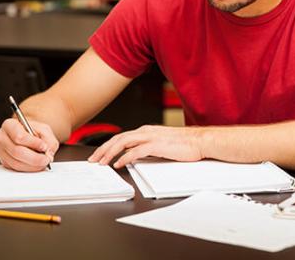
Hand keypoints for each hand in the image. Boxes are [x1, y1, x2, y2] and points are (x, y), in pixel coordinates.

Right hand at [0, 118, 59, 171]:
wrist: (29, 136)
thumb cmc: (34, 132)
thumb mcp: (44, 130)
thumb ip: (48, 139)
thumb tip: (46, 152)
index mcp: (9, 125)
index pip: (19, 136)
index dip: (33, 143)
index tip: (44, 146)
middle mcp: (1, 138)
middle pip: (16, 152)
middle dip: (34, 158)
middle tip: (46, 158)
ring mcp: (1, 151)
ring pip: (16, 163)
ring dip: (32, 165)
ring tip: (43, 162)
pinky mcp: (4, 162)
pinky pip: (16, 169)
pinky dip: (28, 169)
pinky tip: (36, 165)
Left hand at [87, 125, 204, 168]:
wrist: (201, 141)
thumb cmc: (185, 144)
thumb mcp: (162, 144)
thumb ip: (148, 148)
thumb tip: (135, 157)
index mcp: (146, 131)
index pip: (121, 137)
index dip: (108, 146)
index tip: (99, 155)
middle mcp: (146, 131)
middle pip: (118, 138)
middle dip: (103, 149)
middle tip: (93, 159)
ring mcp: (151, 137)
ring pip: (123, 143)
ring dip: (109, 153)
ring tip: (101, 162)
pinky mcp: (157, 145)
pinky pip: (135, 151)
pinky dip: (125, 157)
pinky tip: (119, 164)